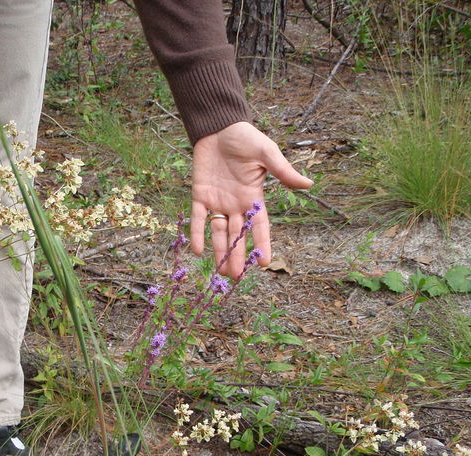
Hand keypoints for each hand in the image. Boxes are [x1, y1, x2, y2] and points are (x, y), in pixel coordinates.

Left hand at [191, 121, 312, 278]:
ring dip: (219, 251)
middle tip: (237, 278)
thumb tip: (308, 184)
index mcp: (253, 197)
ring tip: (221, 272)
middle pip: (237, 235)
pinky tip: (197, 251)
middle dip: (238, 256)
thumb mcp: (266, 154)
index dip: (262, 245)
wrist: (219, 128)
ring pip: (218, 232)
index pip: (260, 226)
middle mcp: (236, 204)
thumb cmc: (246, 139)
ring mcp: (218, 202)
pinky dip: (197, 234)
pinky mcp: (200, 196)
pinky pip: (198, 219)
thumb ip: (283, 171)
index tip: (265, 264)